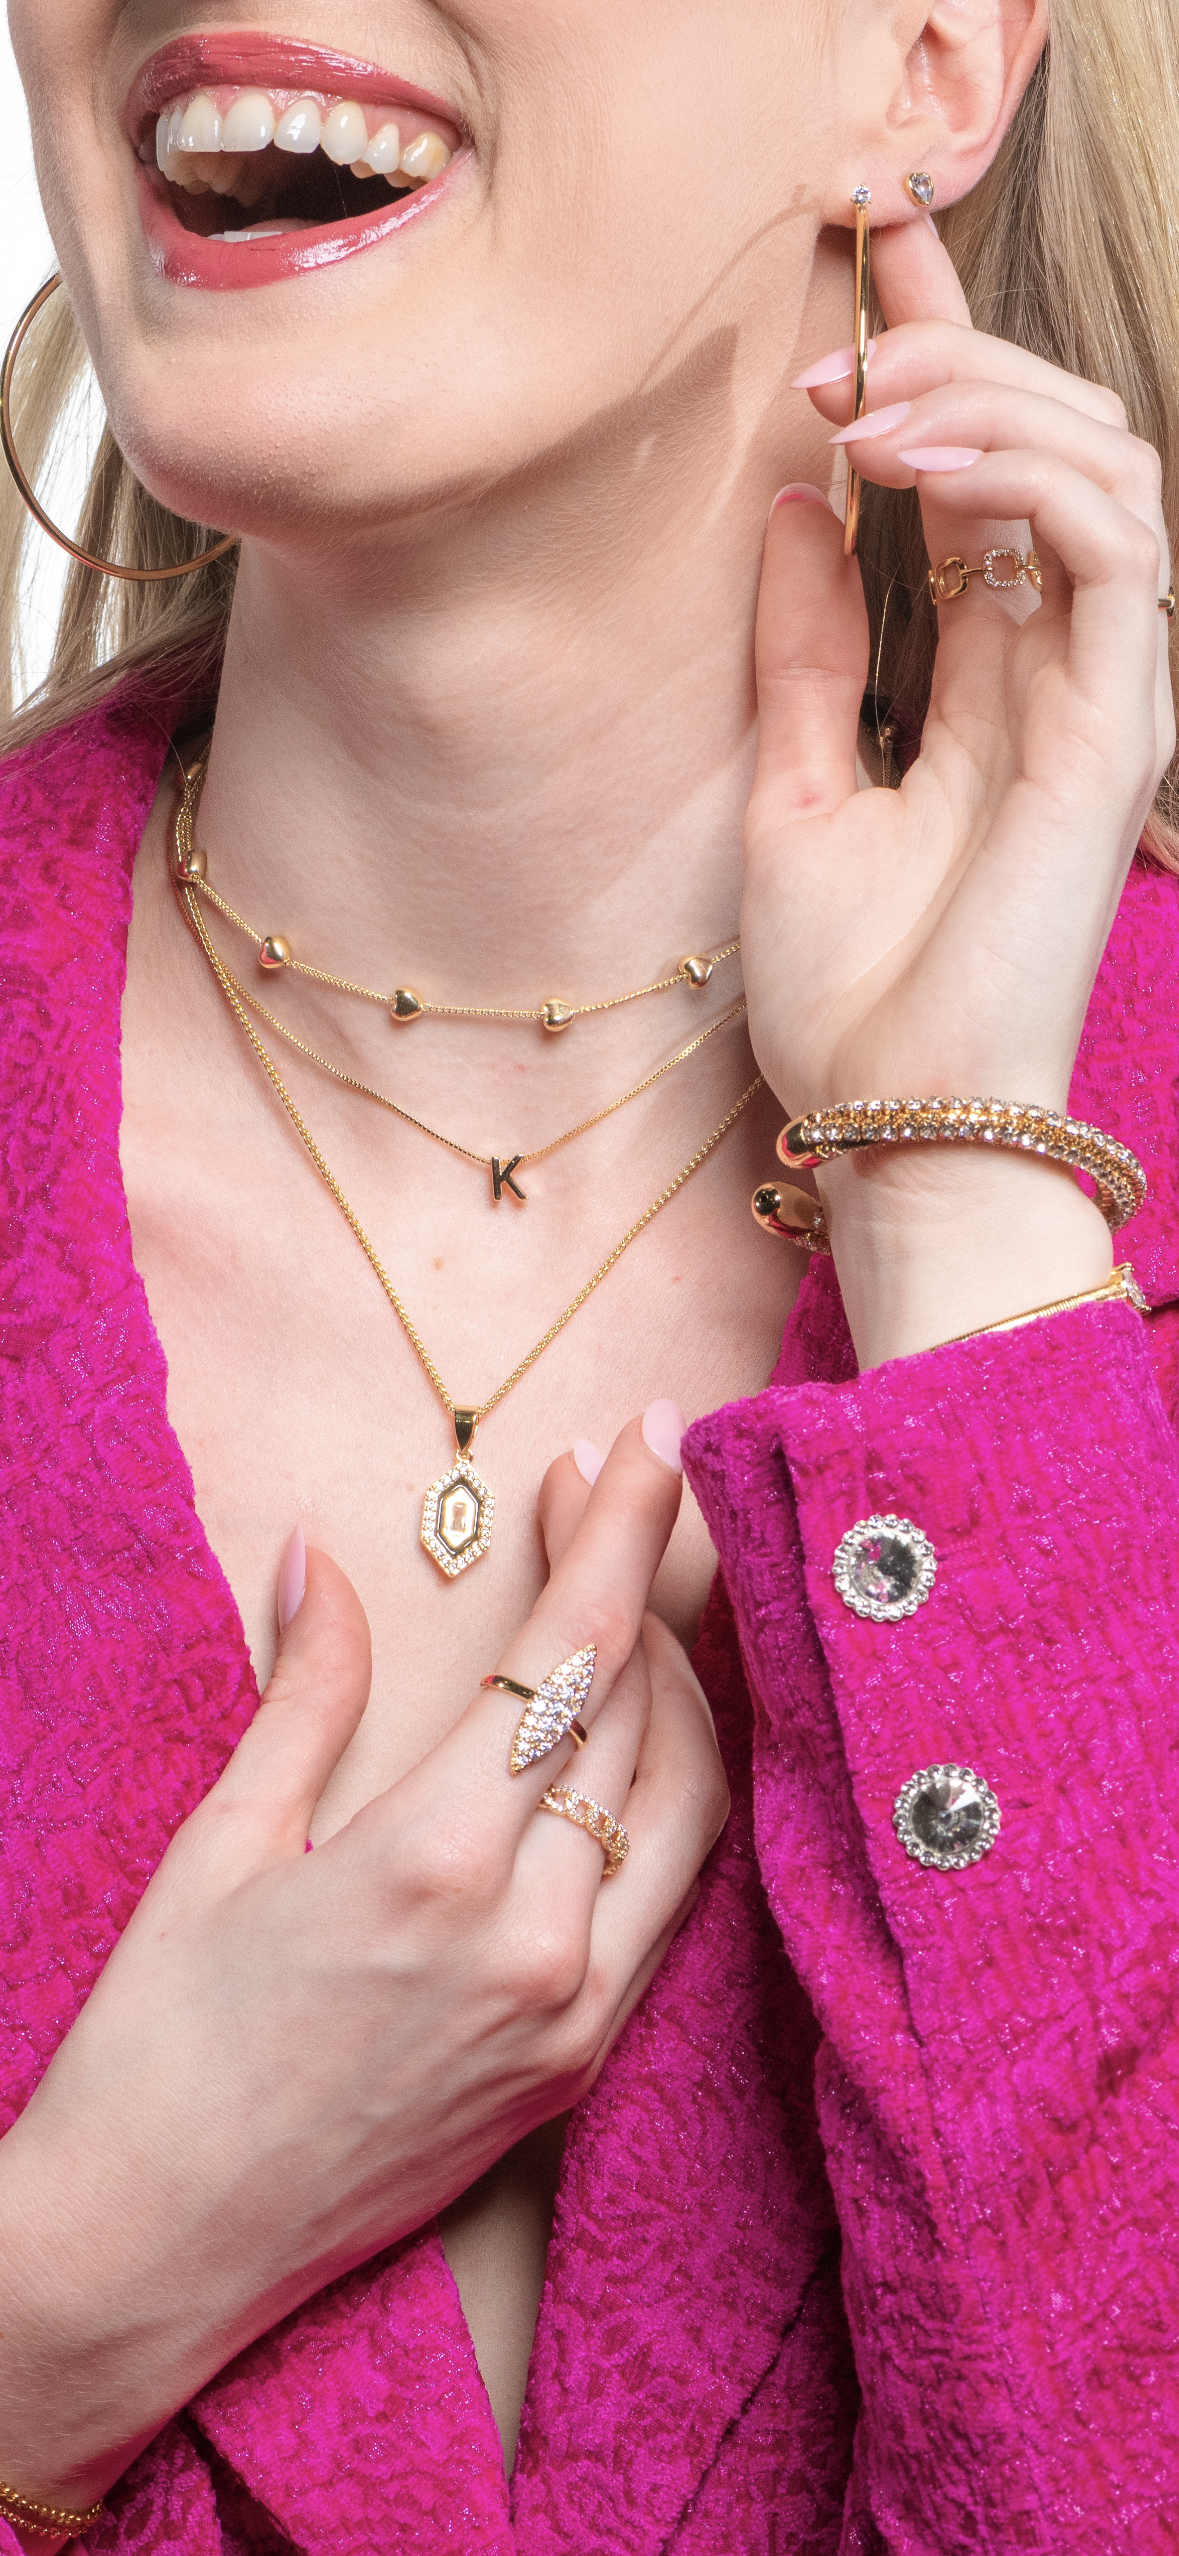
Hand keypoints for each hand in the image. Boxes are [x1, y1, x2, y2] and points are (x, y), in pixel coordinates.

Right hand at [0, 1418, 725, 2524]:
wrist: (156, 2249)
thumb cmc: (161, 2039)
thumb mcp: (225, 1842)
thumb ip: (310, 1689)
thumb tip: (328, 1556)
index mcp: (436, 1859)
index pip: (574, 1647)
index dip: (621, 1524)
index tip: (652, 1431)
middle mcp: (537, 1936)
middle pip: (644, 1708)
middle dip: (640, 1575)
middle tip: (609, 1488)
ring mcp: (575, 2013)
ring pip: (689, 1804)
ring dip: (678, 1683)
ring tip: (629, 1599)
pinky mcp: (582, 2070)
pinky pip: (670, 1899)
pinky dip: (674, 1796)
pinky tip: (636, 1736)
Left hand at [742, 218, 1173, 1360]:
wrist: (894, 1121)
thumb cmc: (851, 991)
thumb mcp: (794, 781)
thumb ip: (809, 646)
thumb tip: (794, 509)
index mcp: (986, 680)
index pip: (982, 483)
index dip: (940, 365)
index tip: (862, 271)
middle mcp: (1055, 670)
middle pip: (1055, 448)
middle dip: (963, 349)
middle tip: (839, 325)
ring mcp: (1099, 693)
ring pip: (1106, 465)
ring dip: (987, 402)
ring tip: (863, 409)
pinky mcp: (1119, 723)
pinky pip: (1115, 544)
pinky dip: (1027, 474)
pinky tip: (916, 469)